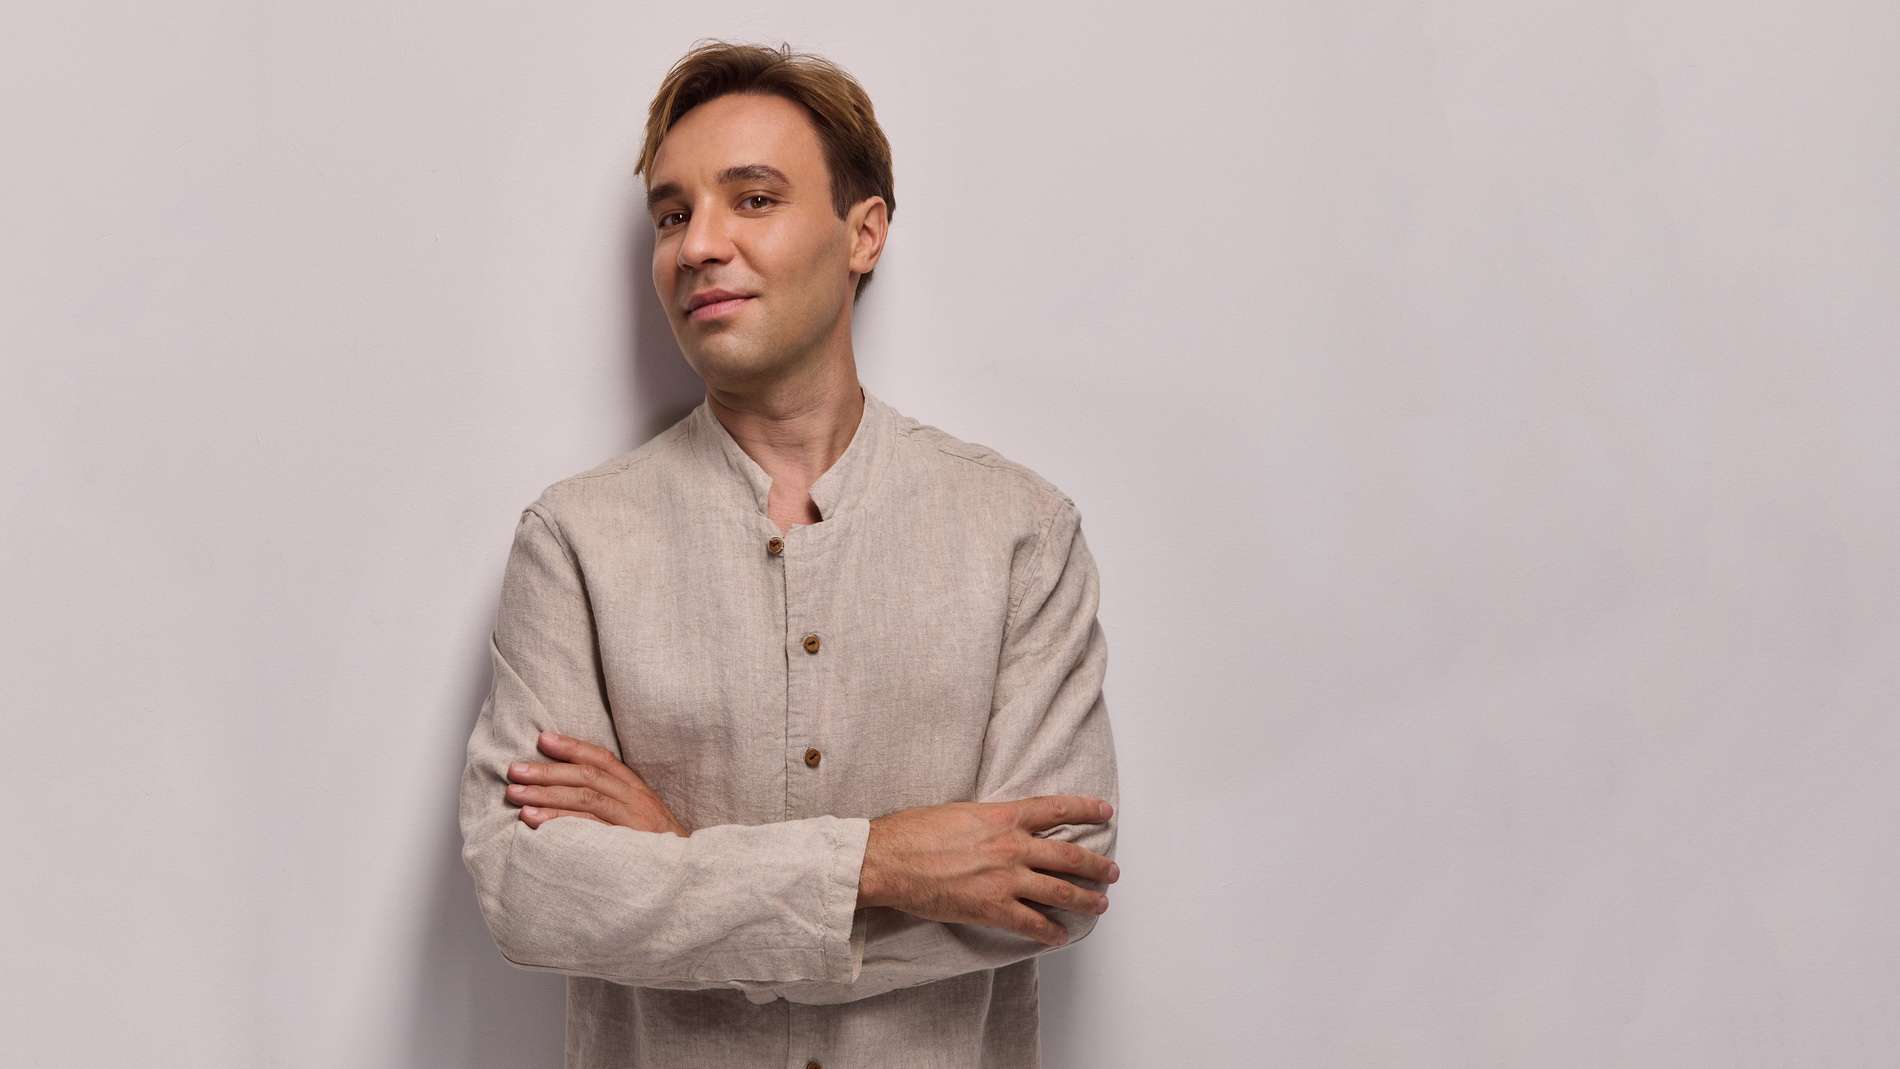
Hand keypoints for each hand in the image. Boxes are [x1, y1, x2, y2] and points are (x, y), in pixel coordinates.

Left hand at [504, 730, 691, 837]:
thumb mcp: (639, 817)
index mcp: (637, 790)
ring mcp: (631, 822)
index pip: (603, 759)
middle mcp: (636, 800)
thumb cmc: (655, 850)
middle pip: (588, 776)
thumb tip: (569, 789)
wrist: (685, 879)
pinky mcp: (624, 845)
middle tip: (514, 770)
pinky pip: (587, 829)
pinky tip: (532, 822)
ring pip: (585, 798)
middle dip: (548, 771)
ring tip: (515, 794)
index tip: (542, 738)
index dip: (572, 746)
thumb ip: (612, 801)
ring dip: (545, 794)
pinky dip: (557, 823)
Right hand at [858, 795, 1118, 946]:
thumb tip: (1006, 825)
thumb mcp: (961, 812)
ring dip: (1085, 899)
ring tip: (1099, 905)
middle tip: (1111, 873)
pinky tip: (1059, 935)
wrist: (889, 859)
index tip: (1106, 812)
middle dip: (1096, 866)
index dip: (1086, 810)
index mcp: (1004, 816)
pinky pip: (1031, 923)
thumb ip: (991, 820)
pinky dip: (1049, 931)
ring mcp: (1004, 879)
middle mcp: (1012, 846)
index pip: (1057, 809)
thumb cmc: (914, 832)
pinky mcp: (991, 908)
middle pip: (1069, 856)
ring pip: (1059, 891)